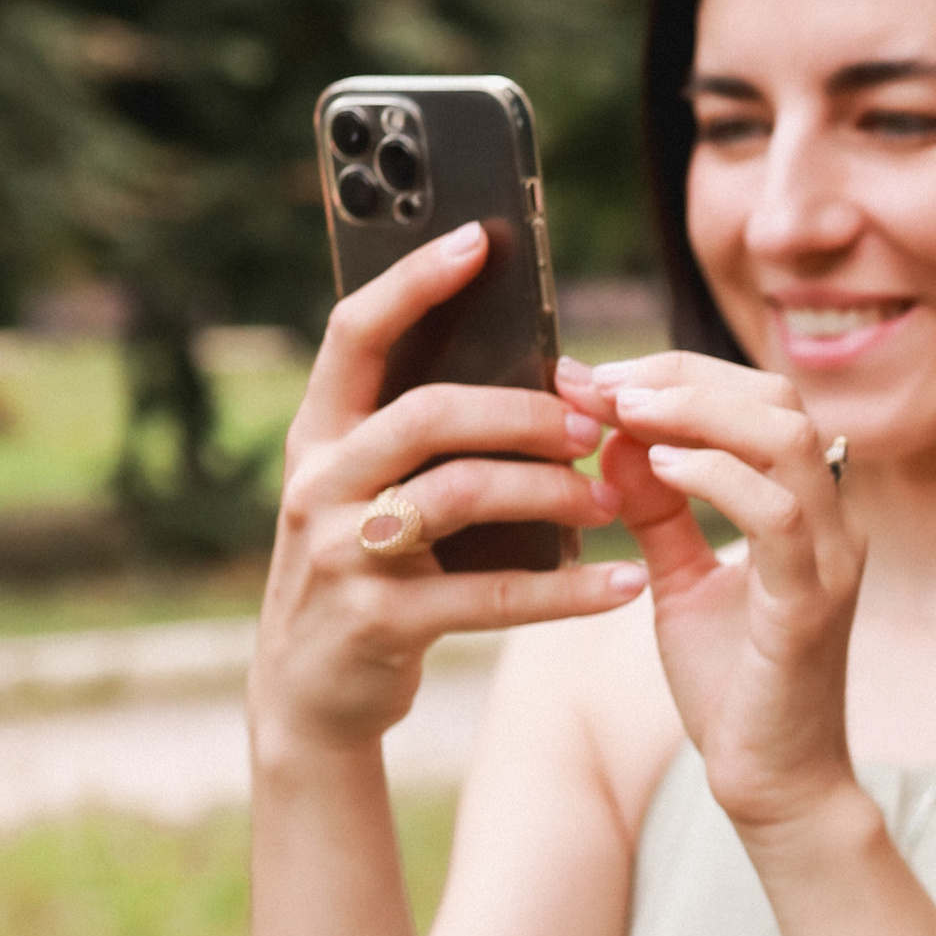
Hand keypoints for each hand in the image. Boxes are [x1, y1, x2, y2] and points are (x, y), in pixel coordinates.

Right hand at [251, 227, 637, 761]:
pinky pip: (491, 596)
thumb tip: (538, 370)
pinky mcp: (376, 621)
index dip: (413, 282)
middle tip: (593, 428)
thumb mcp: (371, 492)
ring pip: (459, 494)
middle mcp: (319, 482)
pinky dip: (568, 592)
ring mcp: (339, 552)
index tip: (480, 240)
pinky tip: (625, 584)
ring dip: (550, 493)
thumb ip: (424, 436)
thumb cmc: (367, 572)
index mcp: (319, 433)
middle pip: (429, 413)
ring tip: (611, 501)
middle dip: (523, 412)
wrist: (311, 694)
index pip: (354, 332)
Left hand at [569, 354, 860, 842]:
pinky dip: (714, 475)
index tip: (595, 378)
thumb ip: (659, 508)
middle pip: (777, 398)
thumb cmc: (733, 686)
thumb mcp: (681, 578)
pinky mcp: (809, 604)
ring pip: (784, 438)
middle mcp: (834, 519)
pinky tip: (656, 467)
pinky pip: (775, 513)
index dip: (679, 374)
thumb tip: (615, 437)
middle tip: (599, 384)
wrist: (772, 783)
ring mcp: (830, 558)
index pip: (760, 399)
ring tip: (623, 411)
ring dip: (696, 411)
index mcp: (809, 506)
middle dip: (682, 377)